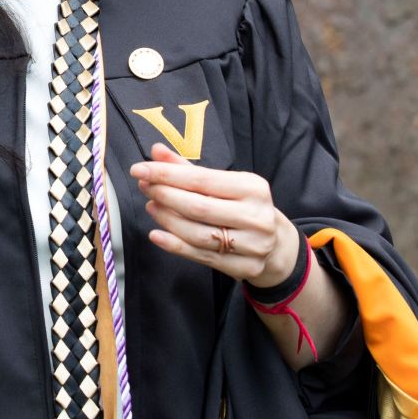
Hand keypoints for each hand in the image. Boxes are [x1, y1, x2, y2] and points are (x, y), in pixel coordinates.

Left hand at [131, 143, 298, 287]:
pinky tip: (156, 234)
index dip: (167, 174)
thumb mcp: (225, 183)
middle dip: (164, 195)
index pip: (202, 179)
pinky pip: (202, 256)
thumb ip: (188, 169)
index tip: (140, 169)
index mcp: (253, 188)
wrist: (276, 242)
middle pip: (199, 207)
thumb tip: (156, 151)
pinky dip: (175, 246)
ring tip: (151, 206)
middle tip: (144, 186)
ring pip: (198, 234)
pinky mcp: (244, 267)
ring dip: (167, 220)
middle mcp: (255, 216)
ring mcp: (252, 245)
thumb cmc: (243, 205)